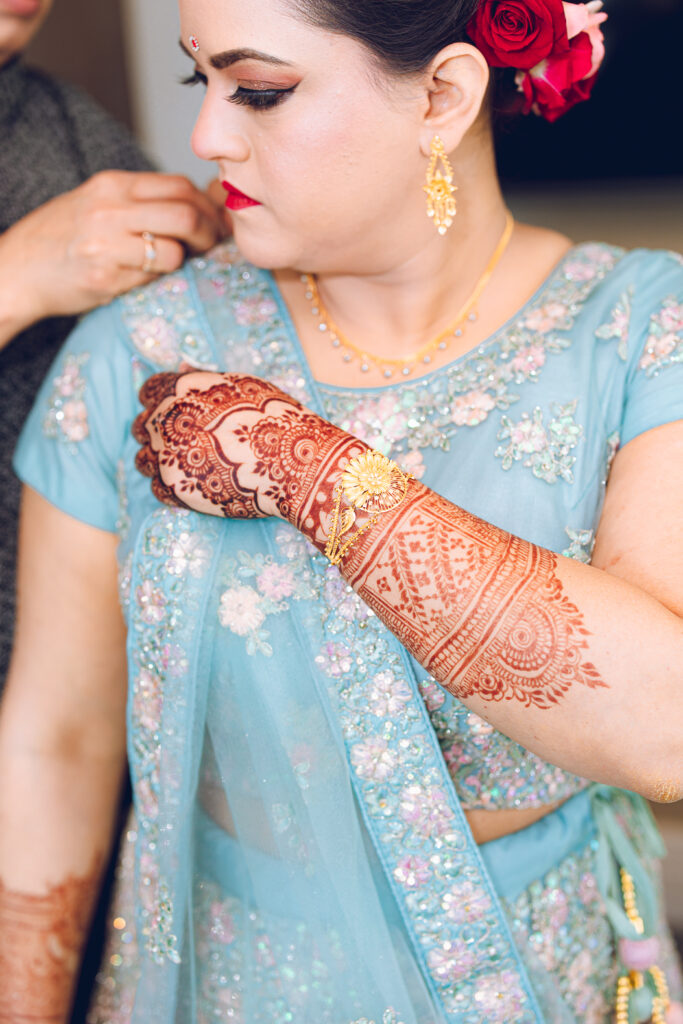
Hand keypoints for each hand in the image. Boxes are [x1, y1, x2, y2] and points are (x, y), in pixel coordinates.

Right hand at [0, 171, 226, 346]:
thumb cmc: (63, 238)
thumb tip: (201, 203)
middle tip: (210, 247)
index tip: (215, 222)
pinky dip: (158, 279)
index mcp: (111, 184)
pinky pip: (152, 278)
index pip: (178, 185)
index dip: (206, 206)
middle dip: (209, 234)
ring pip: (174, 251)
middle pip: (185, 215)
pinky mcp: (104, 276)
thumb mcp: (99, 203)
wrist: (17, 269)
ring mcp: (105, 243)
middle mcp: (109, 208)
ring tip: (176, 264)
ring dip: (184, 262)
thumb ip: (143, 202)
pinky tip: (144, 277)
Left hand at [133, 371, 365, 542]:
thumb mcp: (240, 384)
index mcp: (181, 388)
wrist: (295, 461)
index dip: (159, 403)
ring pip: (143, 459)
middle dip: (158, 434)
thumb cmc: (275, 418)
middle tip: (187, 445)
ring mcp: (167, 454)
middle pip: (142, 426)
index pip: (148, 391)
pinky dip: (172, 488)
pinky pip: (157, 489)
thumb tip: (181, 367)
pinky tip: (197, 484)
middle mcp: (167, 418)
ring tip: (191, 465)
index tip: (176, 416)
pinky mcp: (174, 487)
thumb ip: (204, 378)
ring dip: (160, 461)